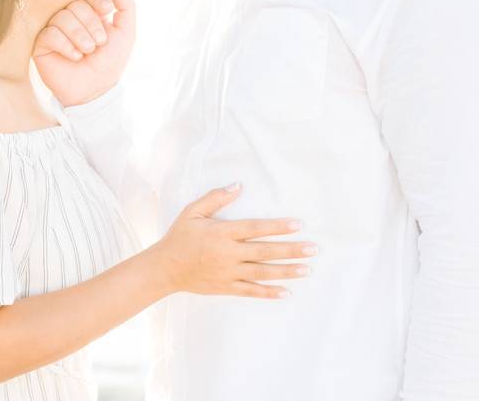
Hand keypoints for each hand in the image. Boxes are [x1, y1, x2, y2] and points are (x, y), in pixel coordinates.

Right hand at [33, 0, 135, 106]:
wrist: (95, 90)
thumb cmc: (110, 63)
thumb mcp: (126, 33)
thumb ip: (126, 6)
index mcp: (88, 11)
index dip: (98, 0)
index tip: (107, 11)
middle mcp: (70, 17)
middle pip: (75, 4)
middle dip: (91, 23)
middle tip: (99, 43)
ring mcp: (54, 29)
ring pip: (62, 17)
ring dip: (79, 35)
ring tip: (87, 51)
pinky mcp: (41, 44)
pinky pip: (50, 33)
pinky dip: (65, 45)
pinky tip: (74, 56)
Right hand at [154, 184, 317, 298]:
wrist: (165, 268)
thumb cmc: (179, 237)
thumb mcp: (192, 212)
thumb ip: (215, 198)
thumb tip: (238, 185)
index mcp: (222, 233)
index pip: (255, 228)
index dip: (278, 226)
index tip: (298, 224)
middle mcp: (228, 253)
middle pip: (265, 251)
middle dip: (291, 250)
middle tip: (313, 249)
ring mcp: (228, 272)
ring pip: (262, 272)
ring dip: (286, 271)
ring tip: (307, 269)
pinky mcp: (226, 287)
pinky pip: (251, 291)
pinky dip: (269, 293)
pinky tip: (286, 292)